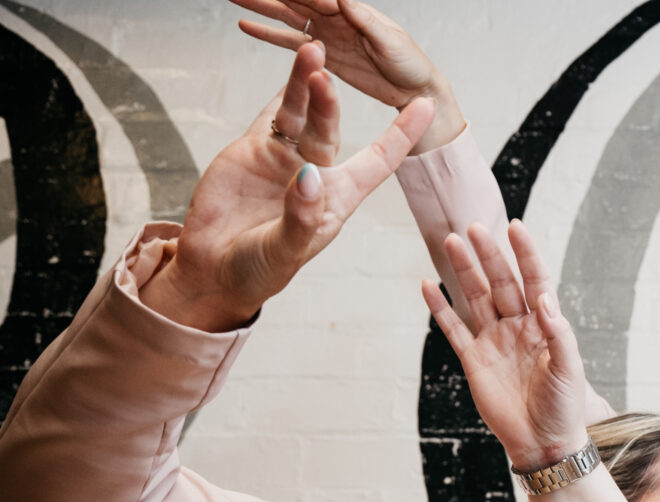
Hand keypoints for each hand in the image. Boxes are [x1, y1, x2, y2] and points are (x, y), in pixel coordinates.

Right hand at [141, 42, 431, 330]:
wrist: (215, 268)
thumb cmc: (259, 268)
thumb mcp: (285, 251)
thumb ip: (300, 216)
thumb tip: (309, 177)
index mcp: (339, 199)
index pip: (379, 161)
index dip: (401, 135)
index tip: (424, 105)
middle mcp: (317, 172)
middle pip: (331, 129)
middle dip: (329, 104)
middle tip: (326, 76)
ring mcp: (285, 158)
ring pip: (300, 115)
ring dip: (305, 87)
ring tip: (312, 55)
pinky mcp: (254, 150)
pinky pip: (271, 116)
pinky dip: (281, 93)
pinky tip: (294, 68)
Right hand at [232, 0, 465, 151]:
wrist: (418, 91)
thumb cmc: (412, 64)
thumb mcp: (391, 43)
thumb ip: (366, 22)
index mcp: (351, 9)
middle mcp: (335, 16)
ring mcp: (326, 34)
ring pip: (286, 16)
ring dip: (260, 7)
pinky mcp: (323, 55)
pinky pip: (290, 42)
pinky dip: (268, 34)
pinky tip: (246, 26)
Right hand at [422, 220, 588, 469]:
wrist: (543, 442)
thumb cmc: (564, 406)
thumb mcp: (569, 369)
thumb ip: (560, 333)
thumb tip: (545, 300)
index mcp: (545, 326)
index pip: (535, 281)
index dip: (526, 255)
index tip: (516, 228)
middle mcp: (518, 327)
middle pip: (502, 283)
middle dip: (488, 256)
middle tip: (473, 229)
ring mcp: (494, 341)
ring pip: (477, 298)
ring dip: (464, 272)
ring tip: (451, 242)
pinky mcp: (474, 360)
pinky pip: (454, 329)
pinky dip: (440, 308)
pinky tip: (428, 285)